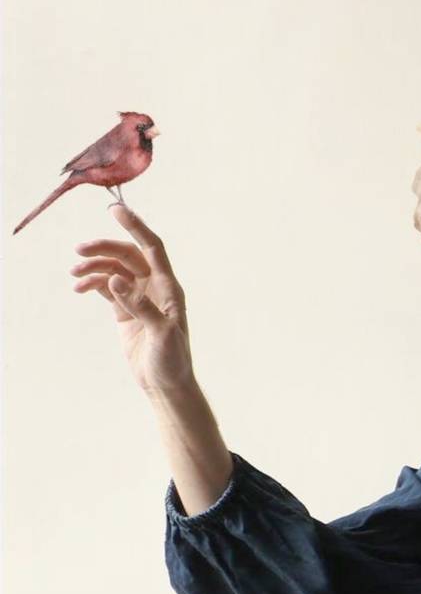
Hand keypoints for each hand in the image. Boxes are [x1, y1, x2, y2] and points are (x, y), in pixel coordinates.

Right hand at [71, 204, 195, 396]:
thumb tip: (115, 280)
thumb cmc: (172, 360)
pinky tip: (80, 287)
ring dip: (94, 267)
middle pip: (127, 255)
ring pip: (114, 270)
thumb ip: (139, 305)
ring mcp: (138, 297)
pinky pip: (107, 287)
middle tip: (79, 251)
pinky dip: (93, 283)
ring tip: (75, 274)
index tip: (115, 210)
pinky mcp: (125, 310)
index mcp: (169, 287)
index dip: (136, 227)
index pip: (152, 248)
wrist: (165, 384)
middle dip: (104, 248)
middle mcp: (155, 287)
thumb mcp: (161, 333)